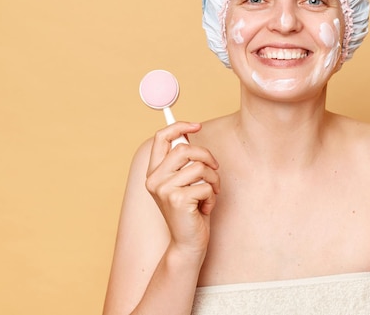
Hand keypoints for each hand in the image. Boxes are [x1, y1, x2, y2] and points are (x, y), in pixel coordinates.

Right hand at [145, 122, 220, 254]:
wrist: (188, 243)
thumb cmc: (191, 211)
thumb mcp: (184, 183)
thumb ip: (183, 162)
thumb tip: (189, 133)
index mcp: (154, 172)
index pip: (160, 138)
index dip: (178, 126)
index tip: (196, 126)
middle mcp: (155, 180)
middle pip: (185, 149)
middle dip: (207, 156)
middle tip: (215, 169)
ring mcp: (164, 190)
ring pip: (200, 168)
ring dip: (213, 180)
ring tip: (210, 194)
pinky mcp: (178, 200)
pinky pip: (206, 186)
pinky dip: (212, 196)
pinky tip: (205, 208)